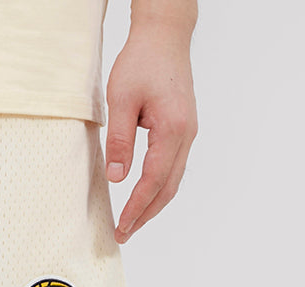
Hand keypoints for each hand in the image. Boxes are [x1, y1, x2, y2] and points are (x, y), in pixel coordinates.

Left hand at [104, 22, 197, 242]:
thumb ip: (119, 140)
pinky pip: (173, 167)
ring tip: (133, 222)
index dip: (137, 207)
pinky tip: (145, 196)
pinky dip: (159, 187)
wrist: (164, 35)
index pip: (153, 180)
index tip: (122, 227)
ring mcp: (188, 132)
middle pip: (168, 187)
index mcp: (172, 129)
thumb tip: (117, 177)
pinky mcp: (183, 129)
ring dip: (153, 204)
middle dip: (146, 214)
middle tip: (124, 234)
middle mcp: (186, 134)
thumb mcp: (121, 99)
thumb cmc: (142, 61)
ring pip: (173, 180)